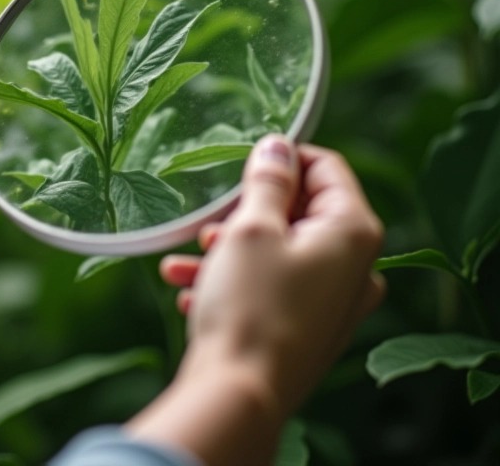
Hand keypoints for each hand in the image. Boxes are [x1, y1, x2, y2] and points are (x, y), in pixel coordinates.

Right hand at [162, 136, 384, 418]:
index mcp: (352, 232)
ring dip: (229, 250)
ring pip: (278, 251)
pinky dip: (234, 281)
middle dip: (247, 213)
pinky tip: (189, 291)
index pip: (326, 166)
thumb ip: (268, 180)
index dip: (284, 158)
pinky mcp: (308, 326)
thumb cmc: (249, 307)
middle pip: (300, 211)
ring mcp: (333, 300)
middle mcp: (354, 265)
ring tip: (185, 261)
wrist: (239, 396)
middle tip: (208, 223)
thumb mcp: (252, 229)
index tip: (244, 166)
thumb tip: (278, 144)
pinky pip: (272, 287)